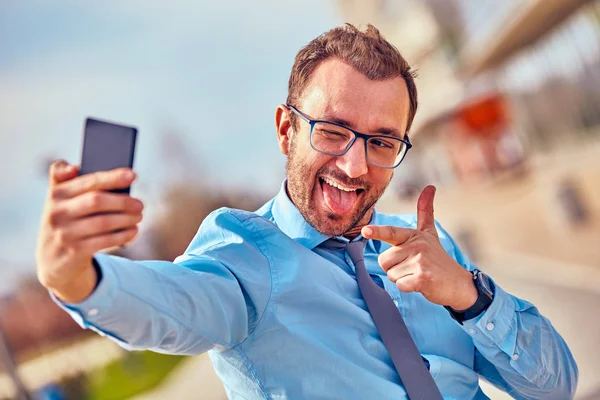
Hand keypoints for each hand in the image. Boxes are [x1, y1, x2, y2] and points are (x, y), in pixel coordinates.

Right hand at [35, 160, 143, 302]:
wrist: (52, 259)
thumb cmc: (67, 221)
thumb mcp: (63, 201)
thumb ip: (71, 181)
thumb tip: (86, 169)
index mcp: (57, 193)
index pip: (88, 181)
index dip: (111, 177)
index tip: (133, 175)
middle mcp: (57, 212)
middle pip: (97, 201)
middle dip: (123, 202)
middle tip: (140, 204)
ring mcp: (64, 233)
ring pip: (103, 222)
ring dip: (127, 219)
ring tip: (139, 217)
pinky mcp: (74, 251)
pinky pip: (105, 240)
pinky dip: (123, 235)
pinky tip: (133, 231)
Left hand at [362, 185, 476, 309]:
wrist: (458, 283)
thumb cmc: (438, 259)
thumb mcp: (430, 233)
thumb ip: (425, 212)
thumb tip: (430, 187)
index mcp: (414, 236)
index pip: (392, 233)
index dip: (377, 232)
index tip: (365, 231)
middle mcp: (417, 246)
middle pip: (384, 261)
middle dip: (394, 268)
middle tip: (413, 268)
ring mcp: (420, 261)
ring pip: (391, 274)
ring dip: (402, 279)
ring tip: (418, 274)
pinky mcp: (423, 278)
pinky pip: (400, 285)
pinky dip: (408, 288)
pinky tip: (422, 284)